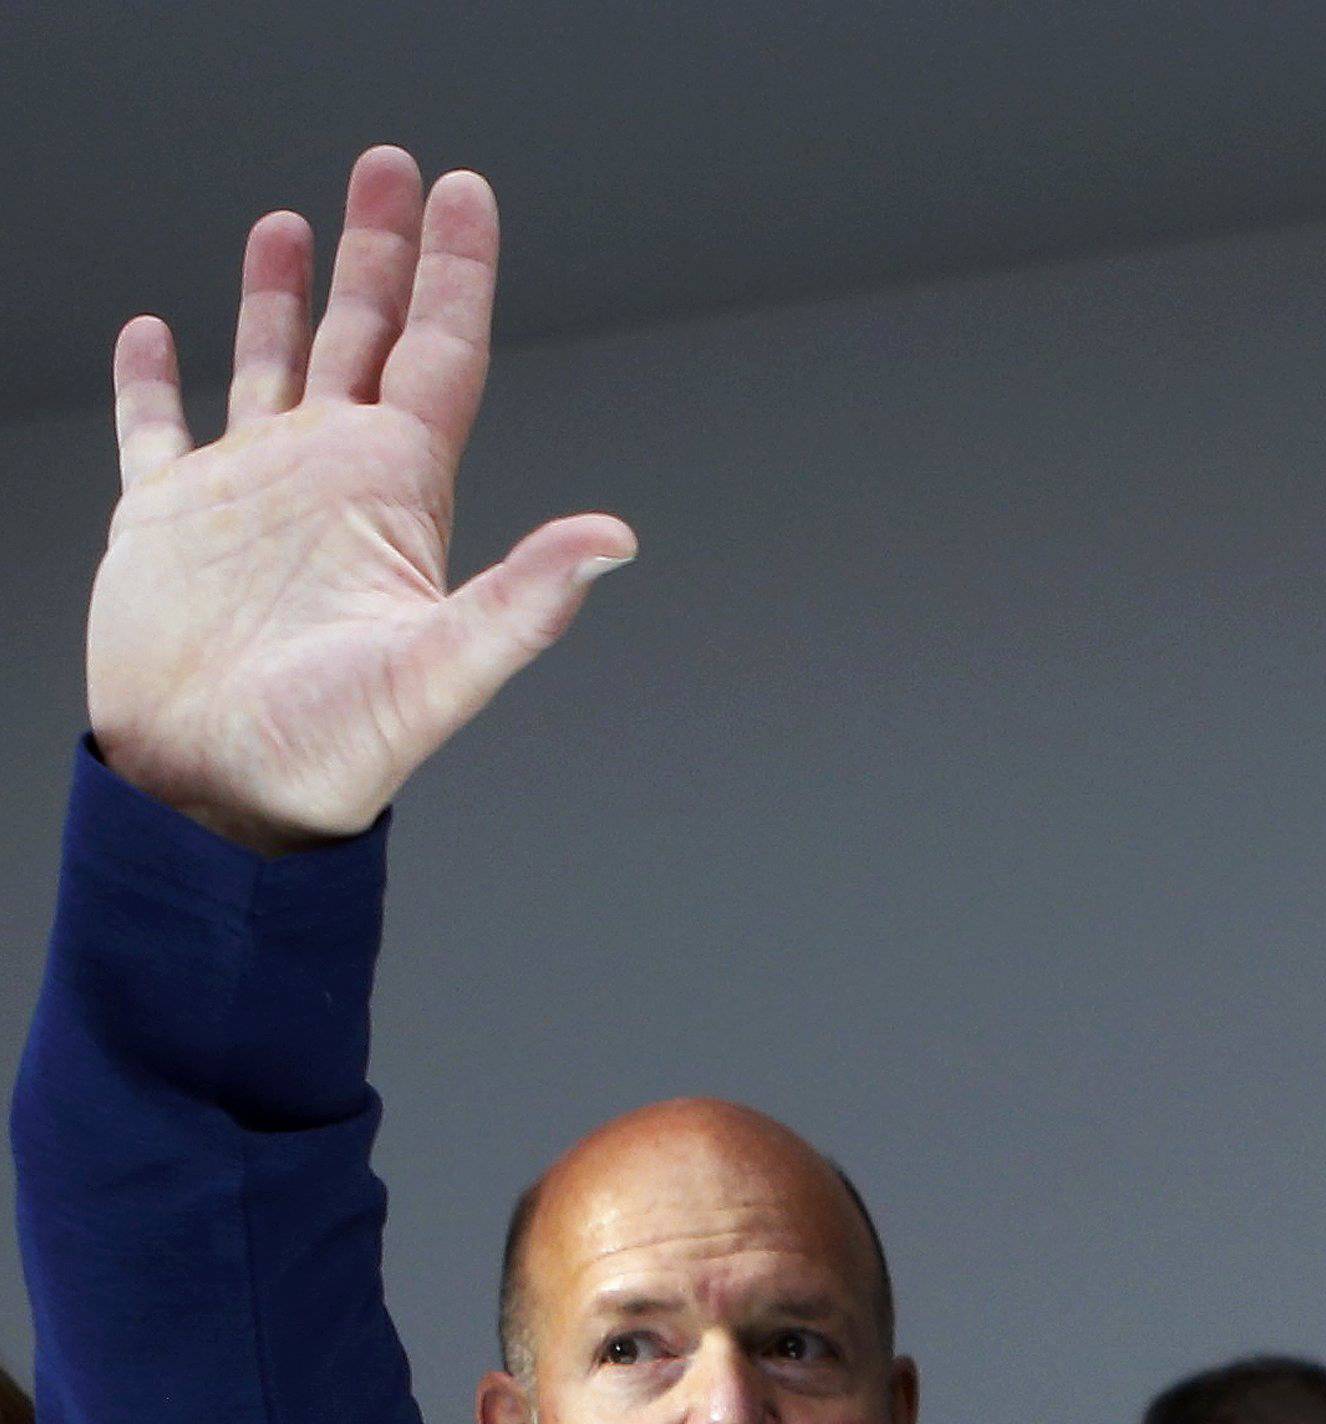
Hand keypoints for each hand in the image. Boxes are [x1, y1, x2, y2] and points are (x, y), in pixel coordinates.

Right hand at [88, 147, 635, 852]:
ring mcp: (247, 496)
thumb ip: (524, 603)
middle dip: (379, 252)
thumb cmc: (329, 753)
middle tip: (389, 165)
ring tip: (289, 224)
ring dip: (281, 298)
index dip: (455, 273)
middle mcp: (327, 481)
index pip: (439, 356)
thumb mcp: (438, 672)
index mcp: (394, 495)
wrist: (217, 798)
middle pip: (364, 338)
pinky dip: (152, 381)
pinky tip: (153, 333)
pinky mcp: (165, 522)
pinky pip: (156, 430)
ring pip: (269, 366)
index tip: (465, 191)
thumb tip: (616, 540)